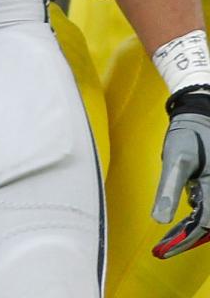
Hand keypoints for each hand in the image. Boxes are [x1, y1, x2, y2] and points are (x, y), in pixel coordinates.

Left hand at [153, 85, 209, 256]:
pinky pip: (207, 206)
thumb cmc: (188, 136)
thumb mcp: (176, 160)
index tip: (163, 251)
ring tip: (169, 237)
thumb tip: (160, 220)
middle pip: (208, 225)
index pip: (204, 226)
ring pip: (208, 217)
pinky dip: (196, 215)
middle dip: (187, 238)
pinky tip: (180, 216)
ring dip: (191, 229)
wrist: (200, 114)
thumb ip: (169, 189)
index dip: (184, 241)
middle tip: (164, 248)